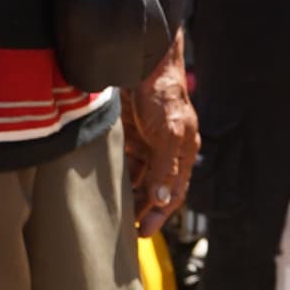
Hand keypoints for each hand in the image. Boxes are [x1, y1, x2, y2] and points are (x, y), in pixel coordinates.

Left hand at [120, 47, 198, 235]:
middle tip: (126, 229)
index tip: (144, 230)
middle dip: (144, 208)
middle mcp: (166, 150)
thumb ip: (166, 167)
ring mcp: (147, 141)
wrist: (141, 59)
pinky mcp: (128, 133)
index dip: (161, 213)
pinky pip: (124, 161)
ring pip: (139, 177)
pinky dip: (118, 176)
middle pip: (156, 188)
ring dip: (130, 194)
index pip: (174, 190)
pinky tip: (106, 187)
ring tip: (115, 213)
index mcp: (183, 151)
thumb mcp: (169, 132)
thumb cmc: (163, 92)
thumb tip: (162, 199)